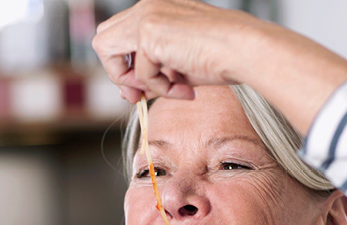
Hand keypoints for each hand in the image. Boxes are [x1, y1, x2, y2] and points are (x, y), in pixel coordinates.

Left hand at [93, 0, 252, 102]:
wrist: (244, 50)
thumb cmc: (220, 57)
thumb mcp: (177, 66)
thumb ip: (150, 74)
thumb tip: (128, 93)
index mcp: (154, 9)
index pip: (117, 37)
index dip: (123, 67)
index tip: (140, 90)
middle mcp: (146, 7)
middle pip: (102, 40)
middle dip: (117, 73)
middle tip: (139, 95)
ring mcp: (145, 17)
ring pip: (106, 52)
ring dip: (134, 81)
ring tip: (167, 89)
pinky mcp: (149, 34)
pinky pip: (140, 75)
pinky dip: (162, 89)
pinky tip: (186, 88)